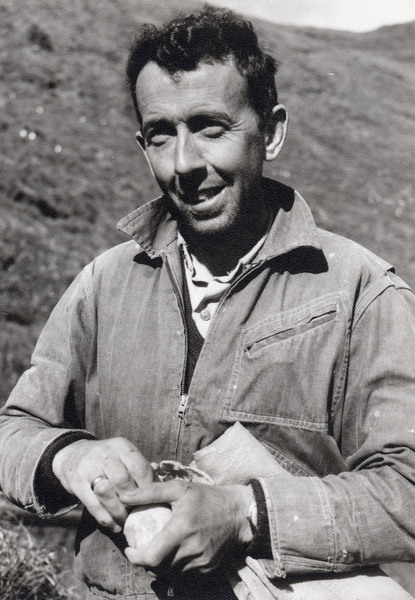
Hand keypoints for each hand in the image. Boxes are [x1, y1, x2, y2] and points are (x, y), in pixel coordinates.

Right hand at [52, 437, 152, 532]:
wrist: (72, 454)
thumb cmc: (107, 459)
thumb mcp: (123, 455)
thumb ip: (139, 469)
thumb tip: (160, 489)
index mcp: (121, 446)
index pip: (139, 467)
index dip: (148, 487)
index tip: (153, 501)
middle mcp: (105, 455)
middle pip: (123, 480)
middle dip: (133, 500)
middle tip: (139, 512)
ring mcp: (88, 468)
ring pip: (106, 493)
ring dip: (119, 512)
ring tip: (126, 522)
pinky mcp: (76, 483)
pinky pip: (93, 505)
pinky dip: (106, 519)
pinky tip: (114, 526)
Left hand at [119, 481, 253, 573]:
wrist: (238, 513)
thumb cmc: (206, 497)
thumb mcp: (179, 488)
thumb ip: (150, 492)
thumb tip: (124, 497)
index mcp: (182, 529)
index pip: (152, 556)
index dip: (136, 557)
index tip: (129, 549)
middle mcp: (191, 549)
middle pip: (158, 567)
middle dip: (145, 560)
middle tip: (141, 548)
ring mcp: (201, 562)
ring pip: (170, 572)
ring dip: (160, 564)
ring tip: (156, 549)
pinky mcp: (208, 568)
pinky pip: (184, 573)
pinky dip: (175, 566)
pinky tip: (174, 553)